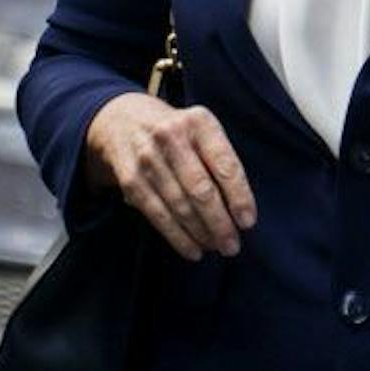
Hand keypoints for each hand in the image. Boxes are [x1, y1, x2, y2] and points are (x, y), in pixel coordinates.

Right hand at [84, 92, 255, 260]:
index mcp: (199, 122)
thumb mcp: (201, 130)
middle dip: (220, 224)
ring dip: (201, 234)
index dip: (239, 197)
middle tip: (232, 246)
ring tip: (216, 247)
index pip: (225, 165)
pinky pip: (158, 215)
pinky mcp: (130, 179)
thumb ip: (220, 161)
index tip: (247, 222)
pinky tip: (192, 250)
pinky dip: (177, 237)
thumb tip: (239, 211)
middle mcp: (171, 136)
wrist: (122, 120)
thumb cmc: (177, 133)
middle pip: (201, 190)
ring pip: (180, 206)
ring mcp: (147, 158)